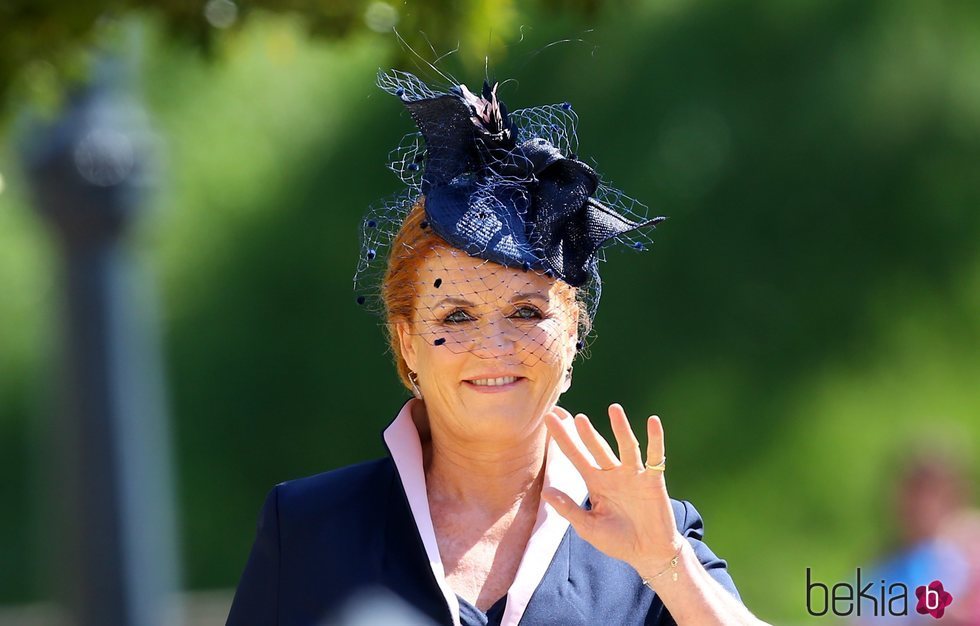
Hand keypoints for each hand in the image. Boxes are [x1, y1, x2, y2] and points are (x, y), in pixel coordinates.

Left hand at [541, 404, 685, 572]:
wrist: (648, 553)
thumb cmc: (617, 541)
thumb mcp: (588, 527)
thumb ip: (569, 509)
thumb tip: (545, 492)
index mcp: (595, 482)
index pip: (575, 456)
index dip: (562, 438)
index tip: (548, 418)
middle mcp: (612, 474)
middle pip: (597, 448)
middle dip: (586, 432)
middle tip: (575, 416)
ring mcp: (633, 475)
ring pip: (626, 447)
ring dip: (620, 428)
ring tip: (614, 409)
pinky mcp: (653, 480)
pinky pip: (654, 457)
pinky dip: (655, 439)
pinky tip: (653, 422)